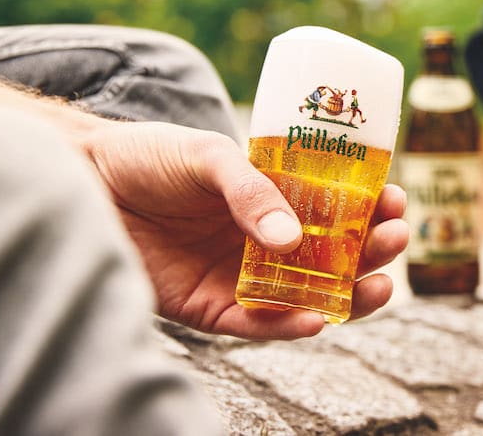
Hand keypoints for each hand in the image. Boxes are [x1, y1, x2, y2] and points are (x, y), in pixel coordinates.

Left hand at [85, 121, 407, 339]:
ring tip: (380, 287)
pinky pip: (257, 324)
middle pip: (332, 254)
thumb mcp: (209, 156)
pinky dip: (289, 327)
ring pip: (306, 293)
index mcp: (273, 196)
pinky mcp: (210, 305)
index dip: (370, 206)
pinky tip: (318, 319)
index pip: (335, 207)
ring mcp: (241, 273)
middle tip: (396, 239)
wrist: (86, 180)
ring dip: (347, 295)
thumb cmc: (150, 156)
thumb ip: (251, 191)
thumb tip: (293, 237)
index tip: (396, 198)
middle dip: (370, 250)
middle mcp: (264, 238)